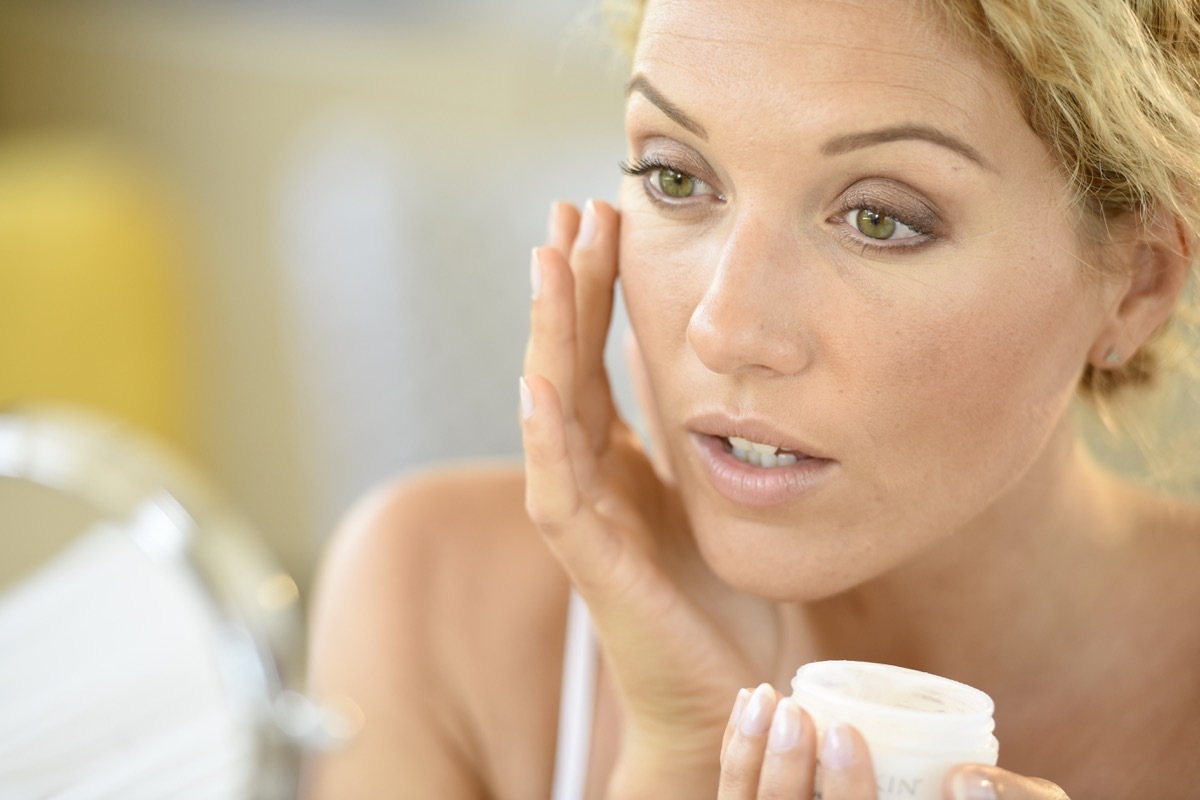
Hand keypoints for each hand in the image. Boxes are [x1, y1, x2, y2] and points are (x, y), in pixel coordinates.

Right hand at [521, 201, 775, 794]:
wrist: (719, 692)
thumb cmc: (716, 600)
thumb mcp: (708, 491)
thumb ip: (691, 434)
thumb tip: (705, 365)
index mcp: (616, 460)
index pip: (593, 358)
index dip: (593, 290)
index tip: (601, 219)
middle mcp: (589, 476)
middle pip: (566, 363)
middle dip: (566, 287)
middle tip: (570, 212)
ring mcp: (582, 514)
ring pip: (551, 407)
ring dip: (547, 333)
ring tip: (547, 259)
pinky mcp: (588, 558)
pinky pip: (556, 486)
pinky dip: (544, 430)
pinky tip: (538, 376)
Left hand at [718, 685, 875, 799]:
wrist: (820, 793)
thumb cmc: (884, 788)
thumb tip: (980, 757)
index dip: (848, 786)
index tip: (845, 733)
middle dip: (785, 762)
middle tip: (793, 711)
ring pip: (741, 794)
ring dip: (750, 744)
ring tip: (765, 694)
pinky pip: (728, 778)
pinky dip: (735, 740)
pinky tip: (746, 697)